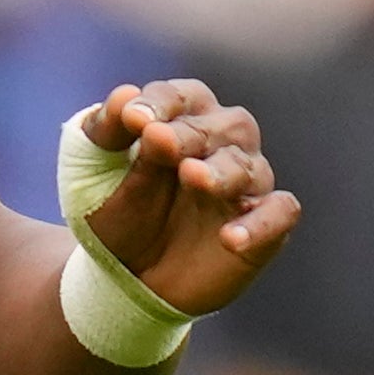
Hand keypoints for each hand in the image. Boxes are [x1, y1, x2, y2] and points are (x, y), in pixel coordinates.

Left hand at [77, 80, 300, 314]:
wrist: (124, 280)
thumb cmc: (114, 215)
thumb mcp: (92, 172)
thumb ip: (105, 131)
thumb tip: (126, 94)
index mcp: (185, 120)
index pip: (184, 97)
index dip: (161, 103)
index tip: (134, 119)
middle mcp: (224, 146)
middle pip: (226, 125)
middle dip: (190, 133)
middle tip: (159, 143)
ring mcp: (246, 187)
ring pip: (250, 166)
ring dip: (222, 171)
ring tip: (193, 177)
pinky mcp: (264, 228)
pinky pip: (280, 214)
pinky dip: (261, 223)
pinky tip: (230, 238)